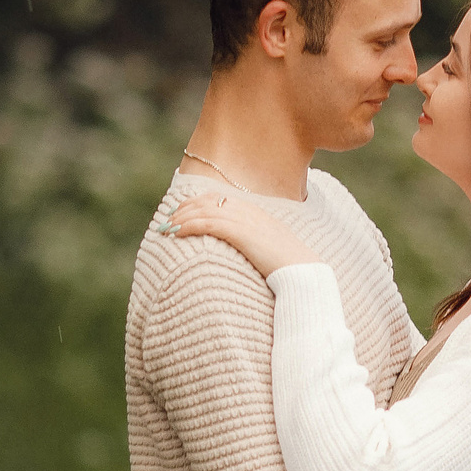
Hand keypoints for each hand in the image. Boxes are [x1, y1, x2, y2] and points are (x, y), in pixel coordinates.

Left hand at [163, 191, 323, 278]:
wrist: (303, 271)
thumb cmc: (290, 266)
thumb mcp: (271, 248)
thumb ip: (256, 243)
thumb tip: (245, 250)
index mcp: (255, 212)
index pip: (219, 199)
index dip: (198, 202)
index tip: (182, 211)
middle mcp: (248, 211)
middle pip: (208, 201)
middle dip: (185, 208)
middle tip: (168, 219)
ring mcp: (245, 220)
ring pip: (205, 211)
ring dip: (182, 218)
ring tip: (167, 227)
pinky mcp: (240, 233)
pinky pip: (208, 224)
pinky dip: (190, 225)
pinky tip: (177, 232)